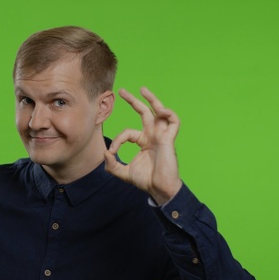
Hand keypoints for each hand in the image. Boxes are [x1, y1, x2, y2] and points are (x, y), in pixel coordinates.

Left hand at [104, 87, 181, 204]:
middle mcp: (153, 136)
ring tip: (143, 90)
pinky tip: (159, 110)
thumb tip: (105, 152)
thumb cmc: (146, 181)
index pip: (127, 132)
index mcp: (143, 141)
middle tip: (121, 91)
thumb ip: (111, 164)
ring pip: (160, 112)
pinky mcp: (169, 139)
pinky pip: (173, 121)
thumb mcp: (123, 173)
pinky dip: (168, 113)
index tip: (111, 152)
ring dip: (152, 100)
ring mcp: (162, 136)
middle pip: (144, 113)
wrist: (159, 189)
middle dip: (133, 101)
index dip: (117, 140)